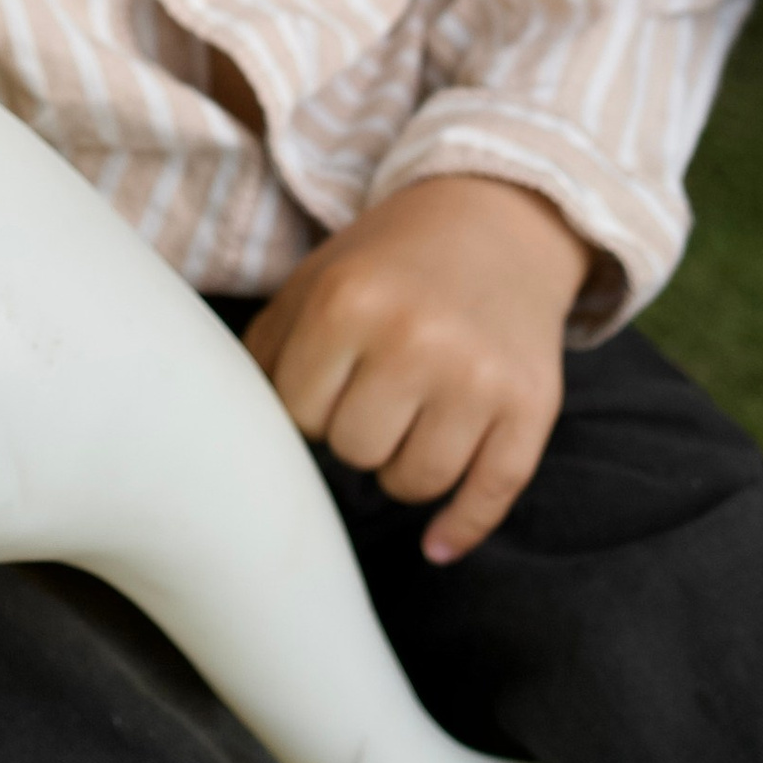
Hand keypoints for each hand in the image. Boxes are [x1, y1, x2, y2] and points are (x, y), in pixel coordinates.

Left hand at [243, 174, 594, 564]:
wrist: (496, 220)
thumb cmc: (386, 267)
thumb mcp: (312, 285)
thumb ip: (263, 356)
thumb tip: (230, 443)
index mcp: (347, 303)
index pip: (298, 416)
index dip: (309, 404)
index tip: (330, 377)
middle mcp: (417, 339)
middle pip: (355, 452)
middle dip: (357, 431)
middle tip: (376, 388)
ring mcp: (480, 376)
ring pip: (413, 482)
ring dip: (402, 465)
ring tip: (411, 415)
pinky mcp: (532, 405)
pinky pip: (491, 496)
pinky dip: (460, 527)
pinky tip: (436, 543)